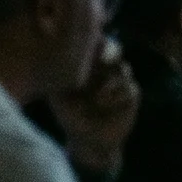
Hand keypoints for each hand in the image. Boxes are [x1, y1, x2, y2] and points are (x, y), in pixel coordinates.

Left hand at [47, 38, 139, 169]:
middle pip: (115, 48)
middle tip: (104, 59)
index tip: (89, 43)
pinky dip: (118, 97)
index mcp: (89, 64)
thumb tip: (50, 60)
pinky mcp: (130, 96)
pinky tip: (105, 106)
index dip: (94, 39)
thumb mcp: (58, 98)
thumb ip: (58, 80)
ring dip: (112, 82)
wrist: (89, 141)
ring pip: (124, 68)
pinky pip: (131, 88)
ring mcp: (119, 81)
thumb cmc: (69, 116)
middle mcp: (106, 69)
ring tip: (98, 99)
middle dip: (111, 51)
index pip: (95, 42)